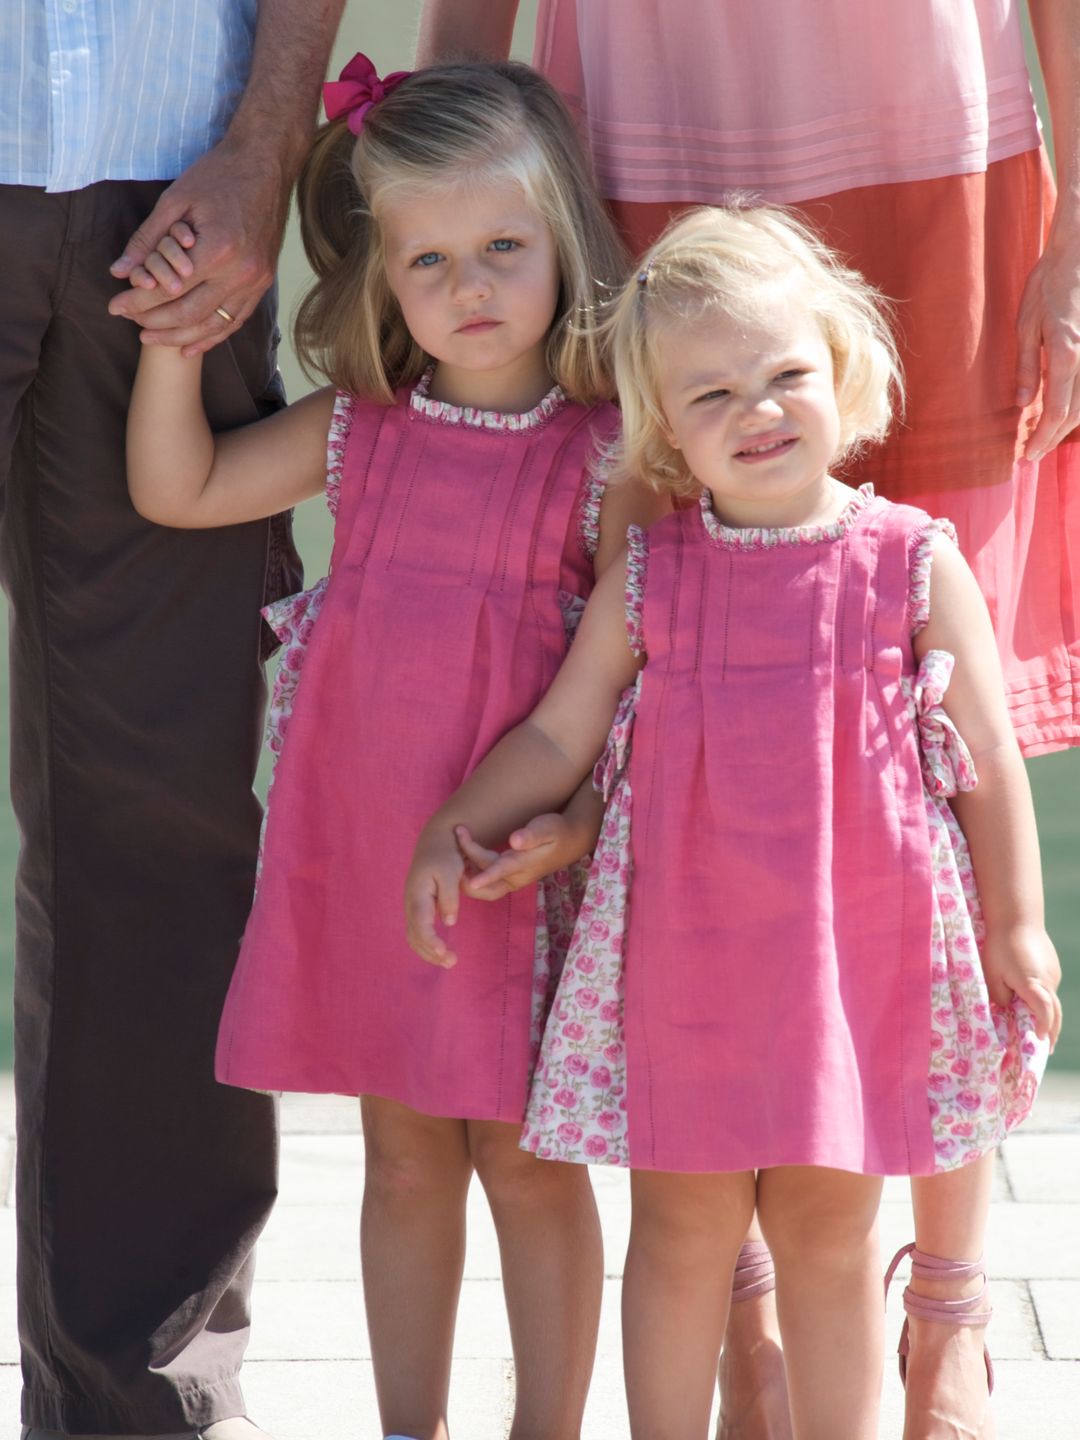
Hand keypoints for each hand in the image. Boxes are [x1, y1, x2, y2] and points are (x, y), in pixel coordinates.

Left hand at [107, 136, 290, 354]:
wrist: (265, 163)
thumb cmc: (218, 174)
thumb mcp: (174, 200)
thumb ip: (146, 240)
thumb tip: (118, 272)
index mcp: (216, 249)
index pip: (167, 289)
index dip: (137, 301)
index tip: (115, 306)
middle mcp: (239, 272)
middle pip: (189, 314)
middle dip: (154, 323)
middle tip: (130, 324)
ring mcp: (255, 281)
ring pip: (213, 325)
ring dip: (181, 337)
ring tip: (153, 339)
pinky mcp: (263, 282)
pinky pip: (235, 320)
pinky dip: (212, 337)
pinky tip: (191, 346)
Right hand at [404, 830, 465, 967]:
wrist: (435, 844)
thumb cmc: (445, 857)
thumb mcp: (451, 873)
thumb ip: (449, 897)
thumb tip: (449, 922)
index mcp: (417, 893)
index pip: (420, 922)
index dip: (430, 940)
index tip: (443, 952)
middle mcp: (410, 903)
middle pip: (415, 934)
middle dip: (431, 951)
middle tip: (452, 962)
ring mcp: (412, 906)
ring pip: (414, 936)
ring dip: (428, 952)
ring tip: (449, 961)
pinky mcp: (417, 909)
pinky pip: (417, 932)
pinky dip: (427, 945)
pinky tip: (440, 952)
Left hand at [456, 813, 590, 900]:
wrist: (569, 840)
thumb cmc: (556, 831)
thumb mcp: (547, 828)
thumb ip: (531, 835)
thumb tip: (514, 840)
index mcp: (524, 865)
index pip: (501, 871)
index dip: (486, 877)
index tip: (471, 883)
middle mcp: (515, 877)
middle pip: (486, 884)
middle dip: (468, 874)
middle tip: (456, 846)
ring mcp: (510, 880)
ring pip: (483, 886)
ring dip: (467, 874)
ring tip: (455, 848)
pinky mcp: (506, 877)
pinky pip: (484, 880)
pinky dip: (471, 871)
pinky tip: (461, 855)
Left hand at [981, 924, 1062, 1050]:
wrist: (1016, 917)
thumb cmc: (999, 946)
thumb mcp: (992, 975)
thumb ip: (1000, 998)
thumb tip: (1008, 1011)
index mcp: (1033, 984)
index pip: (1045, 1014)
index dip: (1044, 1029)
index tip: (1040, 1041)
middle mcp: (1048, 981)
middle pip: (1055, 1012)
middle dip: (1052, 1032)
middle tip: (1047, 1049)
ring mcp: (1053, 973)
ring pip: (1053, 1000)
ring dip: (1049, 1016)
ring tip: (1042, 1033)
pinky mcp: (1052, 967)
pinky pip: (1049, 988)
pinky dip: (1045, 1000)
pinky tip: (1034, 1004)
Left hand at [1015, 225, 1079, 460]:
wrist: (1077, 255)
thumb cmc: (1048, 285)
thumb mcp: (1025, 325)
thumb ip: (1026, 367)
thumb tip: (1024, 404)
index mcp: (1066, 355)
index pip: (1056, 410)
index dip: (1042, 438)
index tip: (1027, 456)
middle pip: (1075, 413)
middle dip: (1052, 437)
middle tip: (1031, 454)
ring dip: (1066, 424)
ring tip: (1043, 438)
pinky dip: (1077, 404)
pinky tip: (1061, 412)